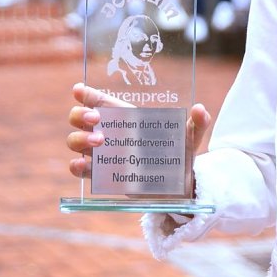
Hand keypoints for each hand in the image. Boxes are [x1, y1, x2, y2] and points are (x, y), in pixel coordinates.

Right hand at [66, 83, 210, 179]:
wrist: (182, 186)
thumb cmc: (183, 154)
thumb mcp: (192, 136)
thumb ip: (199, 122)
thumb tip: (200, 108)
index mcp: (129, 118)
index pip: (101, 101)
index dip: (86, 94)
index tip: (78, 90)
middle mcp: (112, 133)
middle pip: (81, 118)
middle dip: (80, 115)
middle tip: (96, 120)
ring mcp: (105, 154)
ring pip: (76, 141)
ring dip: (79, 139)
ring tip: (99, 142)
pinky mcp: (104, 176)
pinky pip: (80, 169)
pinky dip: (76, 166)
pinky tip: (82, 164)